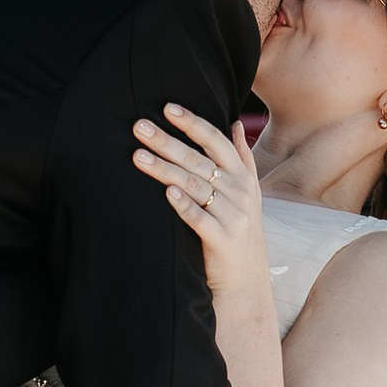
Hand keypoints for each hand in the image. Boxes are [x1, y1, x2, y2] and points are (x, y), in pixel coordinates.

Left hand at [133, 103, 271, 313]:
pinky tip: (167, 192)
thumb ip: (241, 156)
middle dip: (167, 142)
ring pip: (194, 185)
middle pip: (198, 160)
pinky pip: (199, 218)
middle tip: (139, 127)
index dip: (192, 123)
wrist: (246, 278)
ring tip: (137, 157)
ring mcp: (233, 215)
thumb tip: (235, 124)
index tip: (167, 108)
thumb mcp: (249, 191)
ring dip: (164, 170)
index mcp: (242, 176)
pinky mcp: (222, 239)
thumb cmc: (239, 229)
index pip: (215, 141)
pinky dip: (183, 205)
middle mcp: (240, 191)